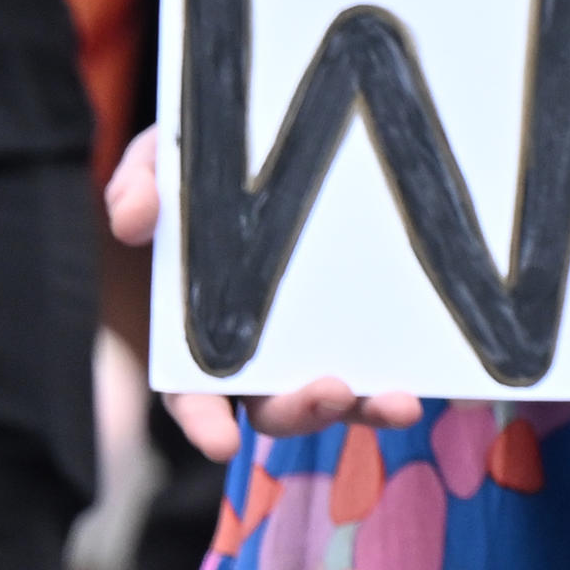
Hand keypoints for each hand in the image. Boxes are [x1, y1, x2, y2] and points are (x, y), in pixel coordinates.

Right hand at [100, 129, 422, 461]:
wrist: (285, 125)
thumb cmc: (209, 156)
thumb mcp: (167, 156)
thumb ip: (140, 182)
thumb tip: (134, 220)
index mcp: (201, 330)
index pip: (192, 394)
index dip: (202, 423)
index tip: (221, 444)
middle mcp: (261, 349)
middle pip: (275, 407)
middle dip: (302, 412)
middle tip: (331, 393)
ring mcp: (319, 336)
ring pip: (339, 396)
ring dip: (366, 409)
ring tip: (399, 403)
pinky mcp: (372, 316)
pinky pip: (391, 356)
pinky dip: (409, 372)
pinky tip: (436, 376)